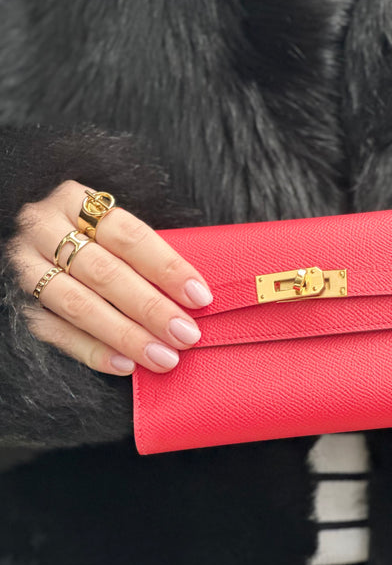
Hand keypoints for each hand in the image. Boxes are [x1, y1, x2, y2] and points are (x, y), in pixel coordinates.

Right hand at [8, 180, 212, 375]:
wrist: (39, 240)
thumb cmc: (92, 234)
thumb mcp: (112, 226)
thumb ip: (146, 252)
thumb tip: (195, 292)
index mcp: (75, 200)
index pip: (128, 236)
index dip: (167, 267)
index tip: (199, 296)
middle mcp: (44, 230)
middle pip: (105, 273)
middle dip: (151, 308)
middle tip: (185, 335)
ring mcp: (27, 267)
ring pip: (79, 305)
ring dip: (126, 335)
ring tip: (163, 356)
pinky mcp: (19, 303)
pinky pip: (56, 333)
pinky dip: (94, 351)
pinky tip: (126, 364)